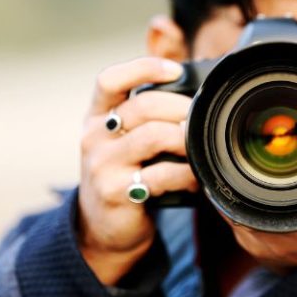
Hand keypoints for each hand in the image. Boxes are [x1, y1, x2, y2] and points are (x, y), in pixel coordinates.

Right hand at [78, 57, 198, 284]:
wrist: (104, 229)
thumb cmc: (126, 174)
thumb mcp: (126, 139)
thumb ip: (149, 111)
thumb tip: (192, 79)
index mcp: (97, 116)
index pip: (109, 80)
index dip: (142, 68)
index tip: (176, 71)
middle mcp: (94, 137)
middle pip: (142, 106)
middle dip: (181, 108)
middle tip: (202, 119)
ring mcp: (102, 165)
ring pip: (154, 137)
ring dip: (187, 139)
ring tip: (201, 147)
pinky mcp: (116, 193)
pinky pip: (160, 175)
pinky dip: (186, 174)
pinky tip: (195, 178)